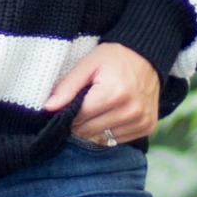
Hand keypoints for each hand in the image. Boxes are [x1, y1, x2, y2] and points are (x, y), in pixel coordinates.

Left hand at [44, 41, 160, 147]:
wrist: (148, 56)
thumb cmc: (114, 58)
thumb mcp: (88, 65)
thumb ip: (67, 87)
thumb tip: (48, 108)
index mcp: (113, 94)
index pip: (80, 117)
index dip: (70, 113)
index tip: (71, 105)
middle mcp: (130, 110)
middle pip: (90, 130)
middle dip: (80, 123)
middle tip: (82, 109)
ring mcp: (141, 120)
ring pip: (104, 138)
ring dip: (95, 129)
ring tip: (97, 112)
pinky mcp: (148, 126)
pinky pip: (119, 140)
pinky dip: (110, 132)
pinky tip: (110, 116)